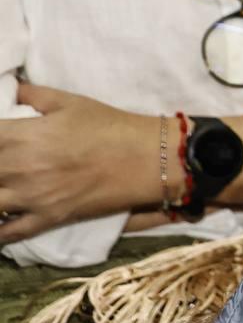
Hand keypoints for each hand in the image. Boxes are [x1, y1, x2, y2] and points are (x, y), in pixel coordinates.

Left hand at [0, 84, 159, 243]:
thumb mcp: (70, 102)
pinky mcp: (48, 218)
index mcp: (18, 135)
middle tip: (2, 167)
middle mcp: (18, 167)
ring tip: (2, 188)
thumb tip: (15, 90)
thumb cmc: (110, 126)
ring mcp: (31, 197)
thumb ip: (34, 95)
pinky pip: (10, 232)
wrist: (148, 159)